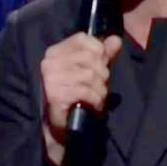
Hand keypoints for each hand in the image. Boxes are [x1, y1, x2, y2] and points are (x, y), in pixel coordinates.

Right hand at [40, 32, 123, 165]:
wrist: (59, 126)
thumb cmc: (76, 96)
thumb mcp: (91, 71)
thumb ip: (103, 55)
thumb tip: (116, 40)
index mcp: (55, 52)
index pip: (83, 39)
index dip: (99, 51)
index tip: (102, 65)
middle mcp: (50, 62)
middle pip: (90, 58)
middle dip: (102, 75)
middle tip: (98, 88)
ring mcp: (51, 78)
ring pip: (90, 75)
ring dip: (100, 90)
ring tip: (96, 98)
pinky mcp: (55, 95)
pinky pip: (86, 91)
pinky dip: (95, 100)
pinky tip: (93, 106)